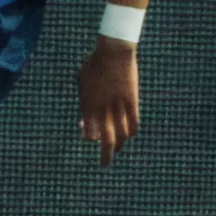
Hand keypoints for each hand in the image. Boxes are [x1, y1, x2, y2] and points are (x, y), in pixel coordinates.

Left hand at [76, 38, 140, 165]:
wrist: (112, 51)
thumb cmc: (94, 62)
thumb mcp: (82, 80)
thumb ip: (84, 97)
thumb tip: (85, 111)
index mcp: (88, 105)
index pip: (89, 133)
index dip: (89, 137)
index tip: (89, 134)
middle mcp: (102, 109)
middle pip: (105, 140)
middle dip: (105, 155)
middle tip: (104, 164)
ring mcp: (118, 106)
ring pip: (121, 134)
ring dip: (120, 144)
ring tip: (119, 148)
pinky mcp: (132, 101)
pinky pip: (133, 122)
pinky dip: (131, 130)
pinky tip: (130, 134)